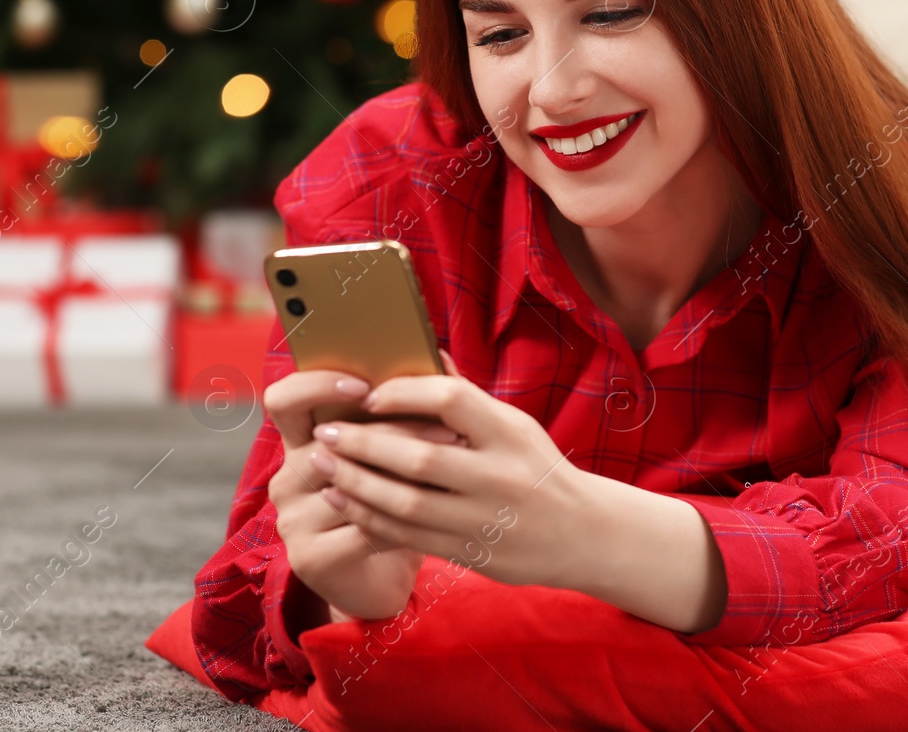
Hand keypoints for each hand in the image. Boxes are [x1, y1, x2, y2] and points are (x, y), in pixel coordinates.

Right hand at [264, 365, 464, 622]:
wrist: (378, 581)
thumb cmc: (394, 502)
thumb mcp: (394, 454)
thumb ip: (406, 408)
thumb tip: (436, 356)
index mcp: (301, 441)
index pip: (285, 399)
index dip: (316, 386)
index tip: (363, 385)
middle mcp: (288, 477)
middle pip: (330, 440)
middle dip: (394, 431)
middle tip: (448, 429)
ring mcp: (293, 519)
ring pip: (349, 485)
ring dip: (406, 475)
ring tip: (454, 468)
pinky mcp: (309, 557)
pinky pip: (362, 530)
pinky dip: (404, 520)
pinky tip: (439, 514)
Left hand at [309, 349, 594, 589]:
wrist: (584, 535)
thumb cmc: (538, 468)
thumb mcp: (516, 426)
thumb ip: (468, 398)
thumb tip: (426, 354)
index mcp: (510, 433)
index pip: (452, 400)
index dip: (406, 394)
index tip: (369, 396)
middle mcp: (500, 476)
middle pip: (419, 459)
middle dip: (364, 445)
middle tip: (326, 432)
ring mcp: (485, 519)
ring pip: (406, 503)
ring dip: (356, 485)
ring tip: (323, 467)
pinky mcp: (473, 552)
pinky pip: (410, 536)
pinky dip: (371, 518)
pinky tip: (344, 502)